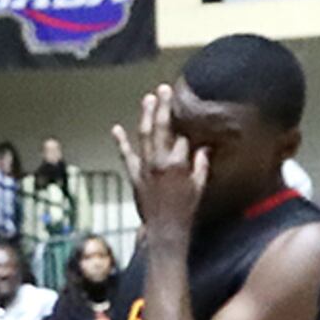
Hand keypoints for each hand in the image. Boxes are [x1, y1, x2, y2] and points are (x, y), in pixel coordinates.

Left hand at [114, 92, 207, 248]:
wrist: (164, 230)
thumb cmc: (186, 210)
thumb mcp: (199, 187)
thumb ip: (201, 165)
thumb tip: (203, 148)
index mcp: (178, 163)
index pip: (182, 137)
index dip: (187, 128)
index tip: (190, 118)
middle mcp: (159, 161)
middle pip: (161, 127)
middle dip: (163, 106)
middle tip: (163, 89)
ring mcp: (144, 167)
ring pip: (144, 135)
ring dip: (145, 115)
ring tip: (148, 98)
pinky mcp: (134, 175)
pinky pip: (126, 155)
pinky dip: (120, 142)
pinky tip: (116, 129)